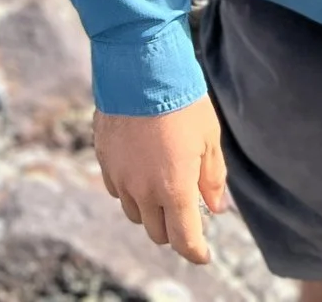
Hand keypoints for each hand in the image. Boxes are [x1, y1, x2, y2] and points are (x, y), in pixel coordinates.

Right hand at [94, 97, 230, 263]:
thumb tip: (216, 207)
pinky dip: (131, 191)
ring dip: (151, 210)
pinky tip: (143, 171)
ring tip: (165, 188)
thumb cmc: (182, 101)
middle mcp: (143, 191)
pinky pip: (117, 190)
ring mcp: (120, 178)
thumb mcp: (209, 139)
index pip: (184, 239)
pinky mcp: (105, 161)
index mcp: (174, 189)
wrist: (140, 68)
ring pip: (135, 213)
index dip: (196, 251)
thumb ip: (212, 178)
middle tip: (188, 213)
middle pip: (158, 231)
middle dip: (175, 229)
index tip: (204, 253)